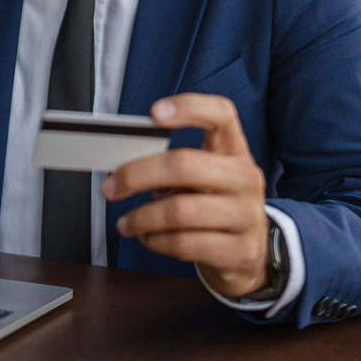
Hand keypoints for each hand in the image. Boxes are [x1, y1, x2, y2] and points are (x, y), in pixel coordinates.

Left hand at [102, 94, 269, 297]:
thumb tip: (124, 168)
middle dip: (137, 175)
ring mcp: (247, 215)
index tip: (154, 113)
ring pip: (179, 211)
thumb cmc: (214, 204)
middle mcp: (245, 178)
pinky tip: (149, 238)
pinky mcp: (240, 251)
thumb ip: (172, 166)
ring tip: (126, 223)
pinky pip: (185, 244)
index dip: (189, 107)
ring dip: (141, 217)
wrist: (250, 252)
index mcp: (234, 150)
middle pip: (185, 164)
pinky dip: (156, 241)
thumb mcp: (202, 178)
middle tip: (110, 187)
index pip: (221, 114)